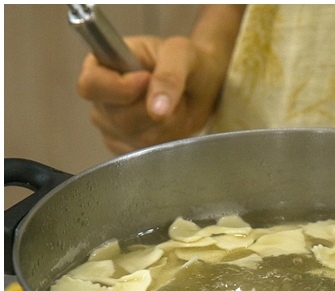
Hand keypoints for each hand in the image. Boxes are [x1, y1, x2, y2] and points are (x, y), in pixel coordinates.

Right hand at [76, 35, 226, 153]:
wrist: (204, 85)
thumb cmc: (189, 61)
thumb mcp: (182, 54)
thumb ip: (168, 76)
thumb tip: (156, 111)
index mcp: (101, 64)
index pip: (91, 85)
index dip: (120, 88)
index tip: (146, 79)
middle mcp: (101, 97)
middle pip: (118, 117)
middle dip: (155, 109)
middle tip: (173, 92)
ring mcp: (110, 125)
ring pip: (136, 138)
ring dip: (167, 125)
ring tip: (176, 107)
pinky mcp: (126, 146)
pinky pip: (146, 153)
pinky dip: (167, 140)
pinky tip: (172, 124)